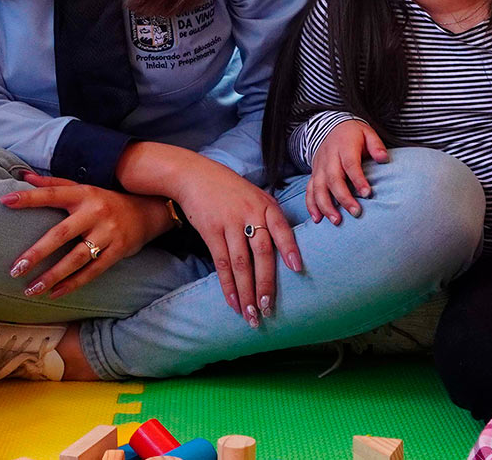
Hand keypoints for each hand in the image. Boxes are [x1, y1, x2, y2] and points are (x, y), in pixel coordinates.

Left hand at [1, 173, 167, 298]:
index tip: (5, 201)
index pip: (52, 194)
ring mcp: (107, 232)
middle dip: (37, 253)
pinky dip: (73, 284)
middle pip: (61, 233)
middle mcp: (94, 212)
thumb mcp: (83, 188)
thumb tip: (23, 177)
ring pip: (76, 258)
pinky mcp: (118, 251)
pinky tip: (55, 293)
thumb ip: (54, 184)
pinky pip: (93, 271)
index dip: (29, 197)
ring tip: (31, 289)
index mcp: (82, 194)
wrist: (148, 211)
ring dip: (53, 275)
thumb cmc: (105, 201)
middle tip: (15, 269)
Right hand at [171, 163, 302, 328]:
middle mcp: (250, 214)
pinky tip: (233, 302)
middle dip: (266, 284)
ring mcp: (230, 224)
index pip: (281, 229)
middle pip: (262, 253)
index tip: (297, 268)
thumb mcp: (255, 196)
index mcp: (266, 205)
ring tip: (252, 314)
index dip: (289, 248)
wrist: (195, 176)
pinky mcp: (211, 232)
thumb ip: (269, 218)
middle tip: (269, 309)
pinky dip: (228, 285)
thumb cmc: (230, 189)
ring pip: (241, 264)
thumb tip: (286, 249)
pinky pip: (222, 263)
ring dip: (247, 292)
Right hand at [307, 118, 387, 224]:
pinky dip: (311, 205)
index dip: (358, 180)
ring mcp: (319, 167)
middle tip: (356, 212)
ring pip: (319, 188)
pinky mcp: (313, 174)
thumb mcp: (367, 133)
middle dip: (343, 198)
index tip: (368, 193)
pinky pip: (309, 191)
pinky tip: (317, 219)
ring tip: (337, 221)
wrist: (330, 127)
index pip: (350, 165)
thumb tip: (383, 159)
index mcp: (344, 147)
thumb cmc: (353, 134)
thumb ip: (376, 145)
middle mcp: (329, 158)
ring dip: (326, 206)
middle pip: (333, 180)